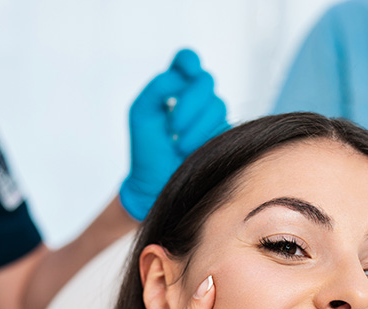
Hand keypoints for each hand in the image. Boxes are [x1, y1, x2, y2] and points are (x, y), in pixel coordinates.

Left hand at [120, 49, 228, 221]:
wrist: (156, 188)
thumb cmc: (146, 152)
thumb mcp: (142, 114)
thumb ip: (158, 87)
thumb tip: (183, 76)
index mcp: (174, 88)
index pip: (187, 61)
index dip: (189, 62)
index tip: (185, 72)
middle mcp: (195, 100)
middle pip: (205, 82)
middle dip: (190, 102)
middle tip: (173, 126)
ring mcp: (211, 118)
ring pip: (218, 105)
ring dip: (196, 125)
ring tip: (179, 146)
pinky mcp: (223, 137)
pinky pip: (225, 126)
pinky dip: (206, 137)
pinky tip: (190, 152)